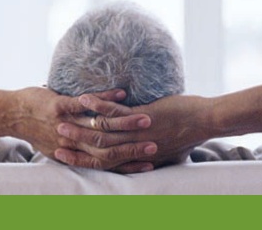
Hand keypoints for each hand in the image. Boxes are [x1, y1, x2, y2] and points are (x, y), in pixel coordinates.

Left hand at [8, 87, 155, 171]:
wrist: (10, 115)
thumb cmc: (34, 130)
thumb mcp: (56, 146)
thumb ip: (77, 149)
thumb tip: (94, 150)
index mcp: (74, 153)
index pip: (107, 162)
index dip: (128, 163)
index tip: (149, 161)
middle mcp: (72, 142)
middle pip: (109, 147)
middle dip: (134, 146)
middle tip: (156, 144)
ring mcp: (67, 124)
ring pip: (101, 126)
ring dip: (126, 121)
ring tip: (147, 119)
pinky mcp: (60, 106)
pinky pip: (86, 103)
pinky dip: (105, 99)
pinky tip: (122, 93)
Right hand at [55, 94, 210, 171]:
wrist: (207, 122)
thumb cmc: (191, 133)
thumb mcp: (168, 149)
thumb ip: (151, 150)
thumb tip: (144, 150)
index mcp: (137, 156)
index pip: (102, 163)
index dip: (81, 160)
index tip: (63, 156)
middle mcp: (134, 148)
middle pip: (97, 150)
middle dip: (73, 145)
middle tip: (54, 141)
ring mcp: (137, 133)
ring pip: (101, 132)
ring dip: (79, 127)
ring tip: (61, 121)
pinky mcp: (143, 116)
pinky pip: (115, 112)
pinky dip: (98, 105)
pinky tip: (85, 98)